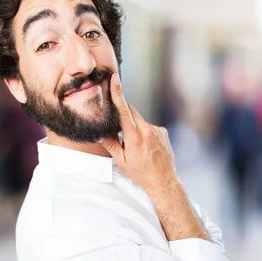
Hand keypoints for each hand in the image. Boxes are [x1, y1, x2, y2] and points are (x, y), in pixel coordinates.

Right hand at [100, 73, 177, 194]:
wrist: (163, 181)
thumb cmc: (140, 173)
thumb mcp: (121, 160)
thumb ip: (110, 143)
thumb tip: (98, 132)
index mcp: (134, 137)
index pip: (124, 110)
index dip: (118, 93)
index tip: (115, 79)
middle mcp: (147, 130)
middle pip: (132, 111)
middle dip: (123, 115)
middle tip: (118, 130)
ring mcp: (157, 130)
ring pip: (140, 120)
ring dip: (134, 127)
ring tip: (135, 146)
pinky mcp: (163, 132)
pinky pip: (149, 127)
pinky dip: (144, 132)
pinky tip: (146, 147)